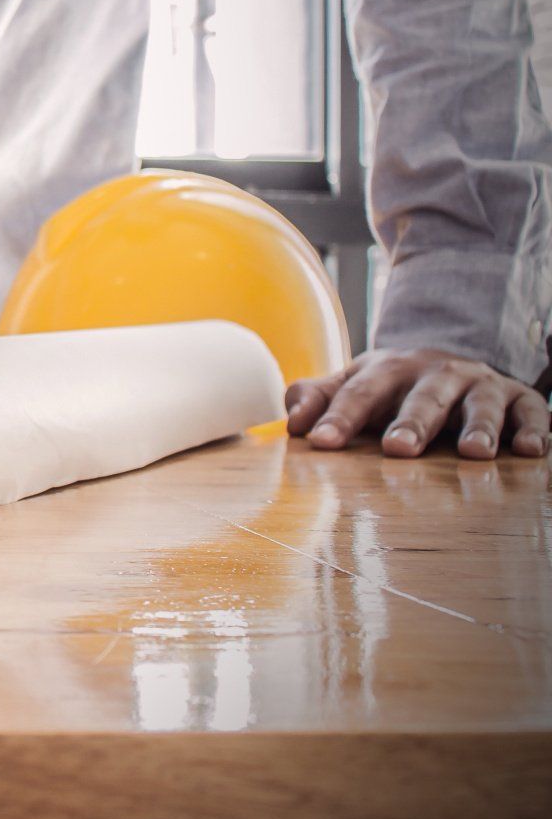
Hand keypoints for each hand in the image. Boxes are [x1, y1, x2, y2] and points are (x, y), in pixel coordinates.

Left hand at [286, 347, 548, 459]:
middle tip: (398, 449)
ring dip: (479, 426)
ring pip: (481, 404)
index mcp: (389, 368)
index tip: (320, 441)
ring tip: (473, 453)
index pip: (360, 391)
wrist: (452, 365)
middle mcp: (438, 373)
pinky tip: (530, 450)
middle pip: (423, 396)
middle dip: (412, 421)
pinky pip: (533, 411)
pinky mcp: (521, 399)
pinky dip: (535, 429)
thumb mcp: (354, 385)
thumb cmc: (392, 388)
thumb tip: (292, 422)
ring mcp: (481, 385)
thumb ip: (318, 398)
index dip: (339, 415)